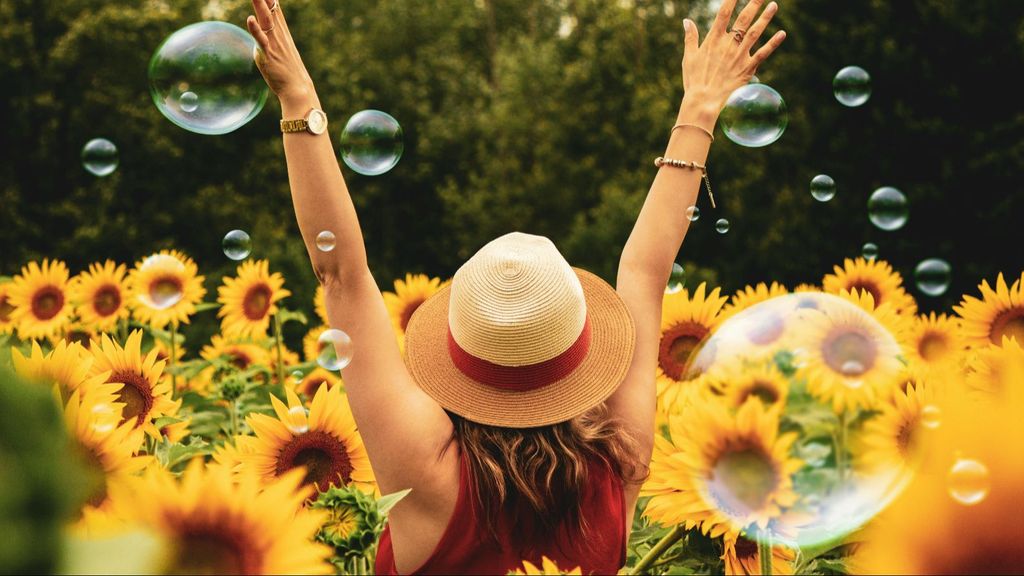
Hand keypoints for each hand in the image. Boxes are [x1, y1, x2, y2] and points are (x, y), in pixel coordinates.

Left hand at [246, 0, 316, 108]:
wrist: (297, 88)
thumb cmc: (287, 71)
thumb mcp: (278, 50)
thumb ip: (267, 40)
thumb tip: (258, 36)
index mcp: (281, 31)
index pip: (274, 7)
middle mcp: (278, 33)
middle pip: (270, 7)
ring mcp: (274, 43)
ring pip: (265, 19)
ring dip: (259, 4)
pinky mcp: (268, 54)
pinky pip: (261, 40)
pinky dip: (255, 29)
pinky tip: (250, 19)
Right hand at [678, 0, 786, 120]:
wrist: (704, 102)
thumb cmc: (694, 81)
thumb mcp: (689, 58)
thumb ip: (690, 38)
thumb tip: (686, 21)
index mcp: (713, 40)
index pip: (724, 13)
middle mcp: (728, 44)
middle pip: (743, 19)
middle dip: (753, 4)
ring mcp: (739, 56)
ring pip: (755, 32)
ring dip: (765, 18)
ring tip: (773, 5)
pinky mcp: (748, 68)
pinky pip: (763, 53)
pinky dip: (773, 43)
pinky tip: (782, 33)